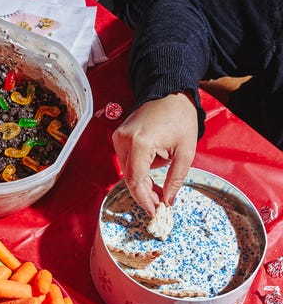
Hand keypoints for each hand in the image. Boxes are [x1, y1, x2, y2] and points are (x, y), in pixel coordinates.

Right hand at [112, 94, 197, 215]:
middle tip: (160, 203)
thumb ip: (175, 179)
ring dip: (142, 182)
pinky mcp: (119, 136)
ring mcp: (118, 137)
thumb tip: (167, 200)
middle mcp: (124, 140)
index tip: (155, 210)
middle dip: (145, 193)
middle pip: (130, 178)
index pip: (136, 180)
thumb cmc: (180, 118)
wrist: (171, 93)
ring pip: (128, 171)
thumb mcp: (185, 152)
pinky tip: (152, 174)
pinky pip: (127, 161)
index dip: (144, 199)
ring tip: (160, 189)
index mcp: (140, 143)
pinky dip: (139, 171)